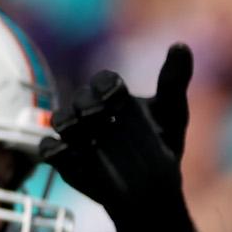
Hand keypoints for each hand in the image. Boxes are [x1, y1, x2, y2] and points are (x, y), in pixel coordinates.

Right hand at [41, 44, 195, 231]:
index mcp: (112, 94)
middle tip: (100, 115)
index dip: (108, 86)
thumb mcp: (172, 113)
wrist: (153, 186)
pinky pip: (49, 150)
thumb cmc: (161, 142)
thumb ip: (175, 80)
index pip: (105, 81)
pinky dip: (55, 150)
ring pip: (62, 121)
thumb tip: (181, 45)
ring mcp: (75, 133)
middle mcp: (89, 109)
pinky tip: (69, 154)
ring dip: (71, 125)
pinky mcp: (65, 157)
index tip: (118, 96)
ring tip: (88, 136)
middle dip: (89, 105)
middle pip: (81, 99)